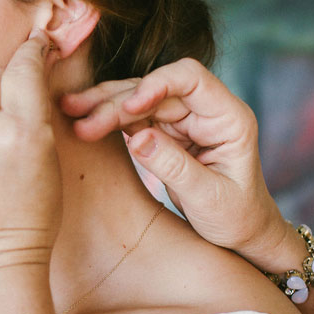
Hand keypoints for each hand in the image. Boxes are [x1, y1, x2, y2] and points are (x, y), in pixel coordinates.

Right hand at [60, 57, 290, 264]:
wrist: (243, 234)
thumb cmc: (237, 218)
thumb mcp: (209, 198)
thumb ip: (174, 167)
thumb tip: (136, 138)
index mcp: (228, 118)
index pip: (190, 79)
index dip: (157, 84)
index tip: (129, 106)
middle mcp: (206, 111)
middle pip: (156, 89)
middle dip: (117, 100)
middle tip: (80, 117)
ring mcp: (184, 120)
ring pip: (139, 100)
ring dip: (105, 105)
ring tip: (70, 111)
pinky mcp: (166, 133)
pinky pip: (133, 119)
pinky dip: (108, 120)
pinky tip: (82, 121)